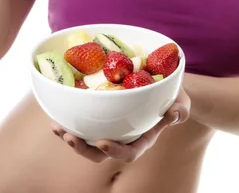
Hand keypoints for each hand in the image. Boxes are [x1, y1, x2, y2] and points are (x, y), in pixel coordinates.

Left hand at [51, 87, 190, 162]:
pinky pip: (83, 123)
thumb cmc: (174, 97)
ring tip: (57, 128)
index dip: (114, 151)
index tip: (102, 142)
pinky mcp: (100, 116)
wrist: (163, 85)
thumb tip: (173, 113)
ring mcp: (110, 127)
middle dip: (83, 148)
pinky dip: (69, 120)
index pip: (128, 152)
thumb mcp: (182, 102)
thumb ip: (180, 109)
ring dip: (71, 137)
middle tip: (70, 137)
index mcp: (142, 139)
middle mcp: (123, 137)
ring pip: (87, 140)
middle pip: (100, 153)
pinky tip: (56, 115)